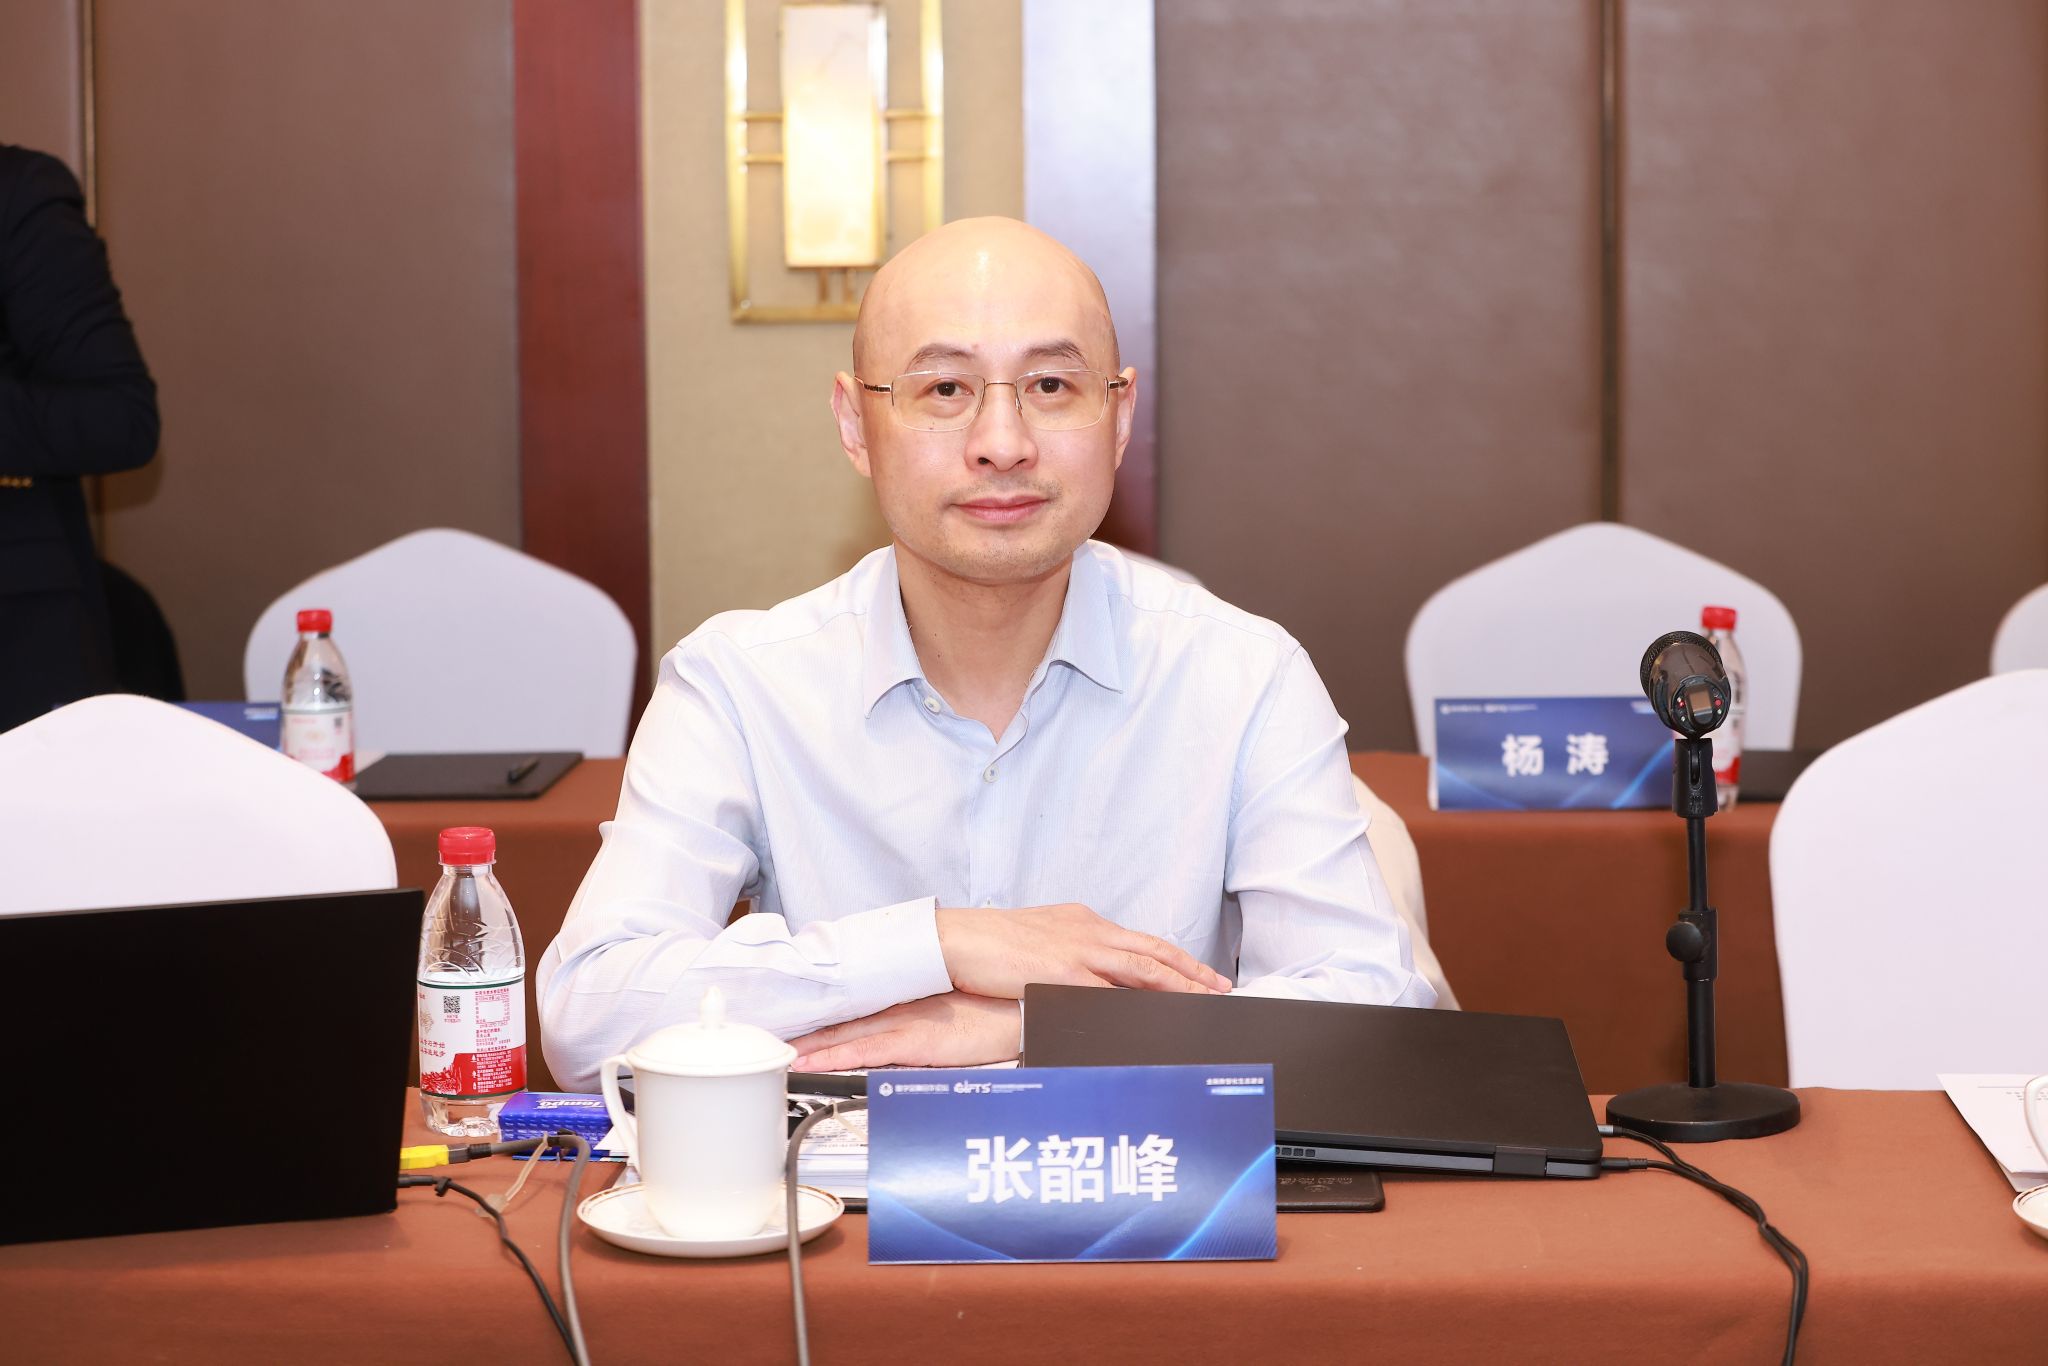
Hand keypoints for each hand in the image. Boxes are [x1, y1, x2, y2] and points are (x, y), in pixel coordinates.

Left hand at [788, 992, 1021, 1070]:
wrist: (1027, 1008)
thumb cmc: (1004, 1009)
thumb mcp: (961, 1008)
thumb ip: (934, 1011)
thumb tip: (919, 1016)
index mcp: (913, 993)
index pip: (860, 1000)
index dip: (827, 1005)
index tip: (798, 1011)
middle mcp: (903, 1003)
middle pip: (844, 1013)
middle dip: (808, 1023)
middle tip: (772, 1028)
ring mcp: (907, 1020)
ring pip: (846, 1030)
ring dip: (811, 1040)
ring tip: (779, 1048)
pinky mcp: (916, 1040)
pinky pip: (866, 1049)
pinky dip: (835, 1056)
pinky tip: (810, 1062)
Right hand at [934, 903, 1231, 998]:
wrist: (955, 938)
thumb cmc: (987, 943)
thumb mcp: (1036, 940)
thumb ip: (1066, 953)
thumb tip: (1083, 975)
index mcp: (1083, 923)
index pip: (1139, 940)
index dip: (1173, 957)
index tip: (1198, 971)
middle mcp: (1088, 932)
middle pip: (1153, 952)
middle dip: (1191, 971)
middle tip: (1221, 986)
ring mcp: (1078, 951)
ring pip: (1143, 968)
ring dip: (1179, 985)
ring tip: (1205, 1001)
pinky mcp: (1063, 972)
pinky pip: (1109, 993)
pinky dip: (1135, 1006)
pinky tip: (1154, 1020)